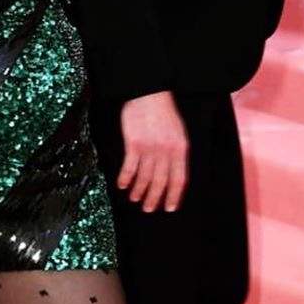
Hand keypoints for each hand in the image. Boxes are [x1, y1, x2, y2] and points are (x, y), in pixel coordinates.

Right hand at [117, 91, 188, 213]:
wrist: (150, 93)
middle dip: (155, 198)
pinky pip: (130, 167)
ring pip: (145, 177)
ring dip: (139, 191)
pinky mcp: (134, 144)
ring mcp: (150, 148)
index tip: (169, 208)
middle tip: (149, 209)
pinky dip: (126, 178)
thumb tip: (172, 173)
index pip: (179, 179)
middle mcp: (166, 151)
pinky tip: (122, 185)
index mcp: (181, 149)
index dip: (174, 196)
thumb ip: (177, 152)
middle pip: (161, 181)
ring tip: (135, 199)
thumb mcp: (179, 132)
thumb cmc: (164, 112)